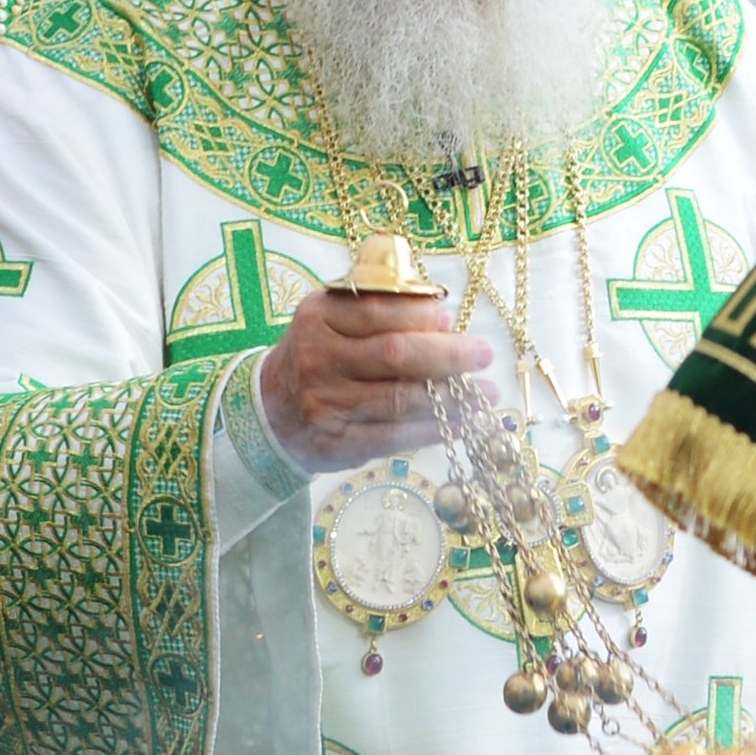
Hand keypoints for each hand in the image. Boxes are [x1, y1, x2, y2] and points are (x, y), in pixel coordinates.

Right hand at [256, 287, 489, 468]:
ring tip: (484, 393)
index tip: (450, 321)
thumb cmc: (319, 355)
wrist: (271, 408)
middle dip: (448, 355)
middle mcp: (319, 358)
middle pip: (394, 355)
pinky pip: (395, 437)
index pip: (377, 311)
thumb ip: (380, 312)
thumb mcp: (333, 319)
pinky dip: (434, 429)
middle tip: (483, 354)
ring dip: (451, 397)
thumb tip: (441, 320)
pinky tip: (462, 423)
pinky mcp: (337, 443)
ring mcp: (327, 404)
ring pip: (400, 399)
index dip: (421, 316)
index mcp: (318, 317)